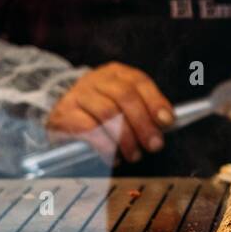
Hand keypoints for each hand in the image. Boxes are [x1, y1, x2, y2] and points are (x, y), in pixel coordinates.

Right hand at [46, 63, 173, 163]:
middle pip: (124, 96)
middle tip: (154, 146)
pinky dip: (105, 146)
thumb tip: (166, 124)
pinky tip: (113, 157)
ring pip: (108, 113)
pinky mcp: (64, 113)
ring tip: (134, 155)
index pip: (139, 81)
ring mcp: (78, 94)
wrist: (62, 118)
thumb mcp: (124, 108)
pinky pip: (89, 129)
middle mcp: (96, 79)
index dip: (155, 101)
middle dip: (143, 124)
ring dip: (125, 138)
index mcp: (116, 73)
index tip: (168, 121)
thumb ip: (144, 112)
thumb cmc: (101, 115)